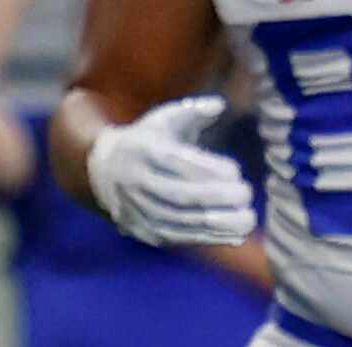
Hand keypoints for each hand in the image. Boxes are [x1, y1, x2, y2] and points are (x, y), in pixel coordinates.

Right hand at [87, 97, 255, 248]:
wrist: (102, 173)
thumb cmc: (146, 142)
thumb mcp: (162, 120)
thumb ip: (191, 111)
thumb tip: (220, 104)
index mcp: (139, 150)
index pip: (174, 161)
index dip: (207, 168)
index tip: (236, 170)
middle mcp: (135, 181)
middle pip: (179, 194)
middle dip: (217, 197)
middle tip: (247, 194)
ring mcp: (138, 209)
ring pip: (181, 220)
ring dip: (219, 222)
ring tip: (249, 218)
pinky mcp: (146, 231)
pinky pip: (180, 238)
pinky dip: (210, 238)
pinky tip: (236, 234)